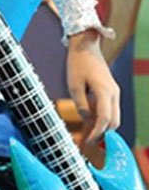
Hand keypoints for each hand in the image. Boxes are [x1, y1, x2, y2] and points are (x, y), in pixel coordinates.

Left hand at [66, 29, 120, 146]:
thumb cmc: (77, 65)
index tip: (87, 142)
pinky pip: (110, 108)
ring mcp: (114, 91)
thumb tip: (89, 121)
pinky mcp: (111, 90)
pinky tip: (90, 120)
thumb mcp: (74, 86)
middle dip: (103, 133)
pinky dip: (103, 117)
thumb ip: (81, 105)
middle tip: (89, 141)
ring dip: (103, 125)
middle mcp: (113, 93)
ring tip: (88, 133)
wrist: (85, 47)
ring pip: (114, 116)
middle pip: (114, 121)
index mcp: (104, 91)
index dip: (97, 133)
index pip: (104, 119)